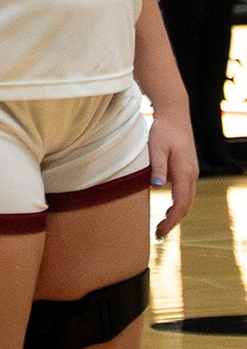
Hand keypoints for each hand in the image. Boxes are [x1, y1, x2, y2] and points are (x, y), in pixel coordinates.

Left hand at [148, 112, 197, 236]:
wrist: (175, 114)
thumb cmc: (163, 130)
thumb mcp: (156, 148)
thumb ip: (157, 168)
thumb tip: (157, 188)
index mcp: (184, 172)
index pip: (180, 204)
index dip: (171, 221)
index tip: (159, 232)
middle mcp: (191, 175)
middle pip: (186, 206)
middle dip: (173, 222)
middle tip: (159, 234)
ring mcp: (192, 172)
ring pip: (187, 200)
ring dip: (176, 214)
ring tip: (162, 225)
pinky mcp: (188, 169)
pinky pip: (186, 192)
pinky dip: (179, 204)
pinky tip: (169, 208)